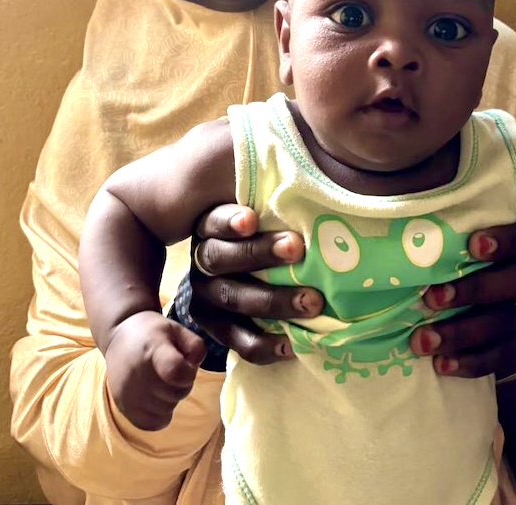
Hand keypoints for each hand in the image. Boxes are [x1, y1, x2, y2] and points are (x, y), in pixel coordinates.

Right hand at [103, 310, 205, 430]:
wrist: (119, 336)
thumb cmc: (153, 333)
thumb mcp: (178, 329)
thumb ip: (195, 346)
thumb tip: (195, 366)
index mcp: (153, 349)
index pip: (176, 371)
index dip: (188, 372)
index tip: (185, 362)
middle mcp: (137, 373)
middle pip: (176, 393)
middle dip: (182, 383)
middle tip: (172, 370)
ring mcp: (128, 393)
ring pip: (167, 409)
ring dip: (170, 398)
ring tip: (161, 381)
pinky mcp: (122, 407)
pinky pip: (151, 423)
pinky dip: (159, 414)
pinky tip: (155, 397)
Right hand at [188, 204, 323, 364]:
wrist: (242, 275)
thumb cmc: (265, 231)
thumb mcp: (261, 211)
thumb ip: (273, 200)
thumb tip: (306, 170)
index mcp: (210, 226)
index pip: (214, 221)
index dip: (230, 222)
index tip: (253, 219)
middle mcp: (203, 260)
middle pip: (222, 258)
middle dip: (259, 253)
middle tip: (297, 248)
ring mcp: (207, 297)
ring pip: (234, 299)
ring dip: (273, 301)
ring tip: (312, 301)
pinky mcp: (218, 329)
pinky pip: (240, 342)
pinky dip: (267, 345)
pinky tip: (294, 343)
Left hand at [410, 221, 515, 377]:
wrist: (503, 310)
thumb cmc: (472, 263)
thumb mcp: (470, 247)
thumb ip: (453, 240)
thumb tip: (404, 232)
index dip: (502, 241)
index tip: (473, 243)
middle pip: (513, 283)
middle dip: (472, 290)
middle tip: (431, 298)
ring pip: (502, 323)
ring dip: (460, 333)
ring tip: (422, 340)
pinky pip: (499, 357)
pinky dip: (469, 363)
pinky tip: (441, 364)